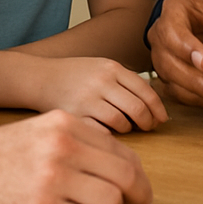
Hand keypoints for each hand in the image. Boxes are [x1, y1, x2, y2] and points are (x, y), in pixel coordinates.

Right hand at [0, 110, 151, 203]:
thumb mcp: (38, 131)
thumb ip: (75, 141)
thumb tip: (117, 165)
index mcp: (66, 124)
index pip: (121, 149)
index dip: (137, 173)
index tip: (139, 188)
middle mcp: (64, 146)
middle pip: (126, 174)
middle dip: (139, 195)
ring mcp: (53, 178)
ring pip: (111, 202)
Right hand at [30, 56, 168, 132]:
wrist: (40, 77)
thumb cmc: (76, 75)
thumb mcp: (102, 66)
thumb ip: (126, 80)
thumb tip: (154, 104)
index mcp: (111, 67)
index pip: (145, 89)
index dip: (158, 108)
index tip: (162, 118)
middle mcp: (101, 82)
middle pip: (137, 108)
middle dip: (147, 122)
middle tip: (148, 127)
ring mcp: (87, 100)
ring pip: (121, 122)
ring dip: (129, 129)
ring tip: (126, 128)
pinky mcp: (74, 117)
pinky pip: (101, 133)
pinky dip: (109, 137)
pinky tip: (108, 134)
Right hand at [147, 0, 202, 106]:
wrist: (202, 22)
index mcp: (172, 13)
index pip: (173, 32)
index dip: (188, 48)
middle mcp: (161, 37)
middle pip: (170, 63)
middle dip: (196, 80)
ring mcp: (162, 59)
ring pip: (171, 82)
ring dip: (197, 93)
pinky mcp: (167, 78)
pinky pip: (176, 94)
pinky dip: (196, 99)